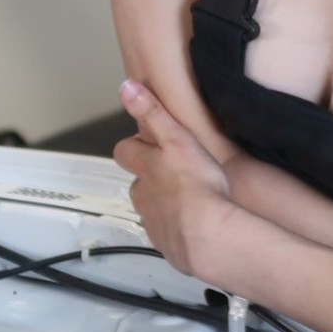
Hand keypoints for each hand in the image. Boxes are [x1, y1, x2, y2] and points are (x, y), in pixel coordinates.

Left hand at [113, 79, 230, 275]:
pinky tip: (195, 224)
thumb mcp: (177, 138)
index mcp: (145, 167)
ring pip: (152, 208)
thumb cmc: (197, 185)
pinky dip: (176, 227)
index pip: (125, 152)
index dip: (134, 147)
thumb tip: (126, 87)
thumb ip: (152, 112)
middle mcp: (143, 195)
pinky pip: (167, 232)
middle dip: (150, 177)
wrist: (207, 235)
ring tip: (187, 199)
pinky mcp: (168, 244)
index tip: (148, 143)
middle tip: (174, 172)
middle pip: (138, 183)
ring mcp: (154, 222)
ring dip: (164, 203)